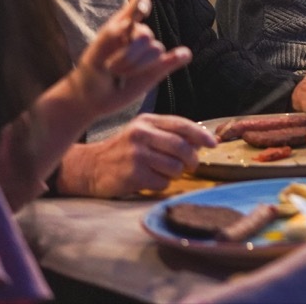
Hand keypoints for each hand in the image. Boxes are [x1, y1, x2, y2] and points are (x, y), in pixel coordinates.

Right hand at [57, 113, 215, 197]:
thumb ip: (168, 133)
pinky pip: (163, 182)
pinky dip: (161, 184)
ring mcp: (136, 155)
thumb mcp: (143, 133)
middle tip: (191, 165)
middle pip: (182, 148)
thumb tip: (200, 141)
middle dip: (192, 159)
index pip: (181, 125)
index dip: (201, 135)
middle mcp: (141, 134)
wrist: (91, 167)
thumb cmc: (124, 150)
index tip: (213, 143)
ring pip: (175, 167)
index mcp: (147, 121)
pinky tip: (149, 179)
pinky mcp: (133, 174)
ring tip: (163, 171)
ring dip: (175, 173)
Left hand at [69, 0, 192, 118]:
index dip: (142, 5)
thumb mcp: (93, 54)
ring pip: (156, 50)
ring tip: (121, 75)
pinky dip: (178, 56)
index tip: (141, 10)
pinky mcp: (157, 69)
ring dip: (137, 65)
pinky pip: (174, 59)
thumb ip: (110, 38)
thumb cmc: (91, 73)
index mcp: (122, 26)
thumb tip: (129, 24)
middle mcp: (137, 35)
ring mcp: (148, 53)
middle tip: (111, 68)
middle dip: (129, 54)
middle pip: (146, 35)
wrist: (92, 98)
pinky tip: (181, 55)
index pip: (138, 6)